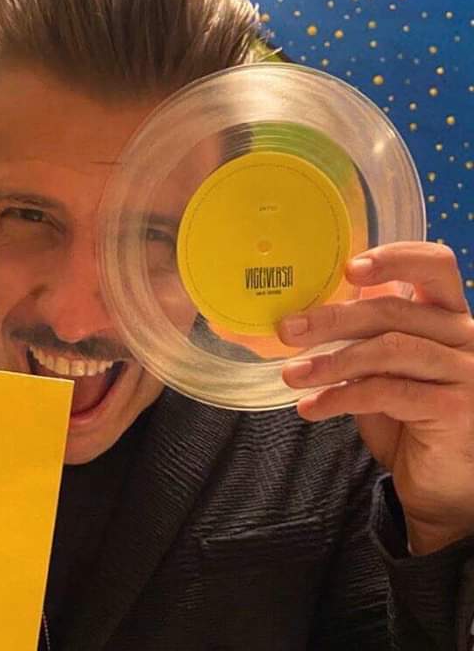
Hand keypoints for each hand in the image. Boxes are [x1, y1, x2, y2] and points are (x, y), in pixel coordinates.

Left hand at [278, 242, 473, 554]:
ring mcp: (466, 372)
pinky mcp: (456, 408)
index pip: (435, 265)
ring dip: (330, 362)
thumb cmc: (409, 418)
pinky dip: (341, 397)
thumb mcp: (384, 370)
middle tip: (287, 330)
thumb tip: (305, 314)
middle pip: (395, 309)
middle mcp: (465, 335)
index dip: (394, 258)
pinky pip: (388, 392)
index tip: (348, 269)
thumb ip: (364, 338)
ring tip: (290, 375)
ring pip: (390, 349)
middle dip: (332, 319)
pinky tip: (311, 408)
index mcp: (447, 316)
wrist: (441, 484)